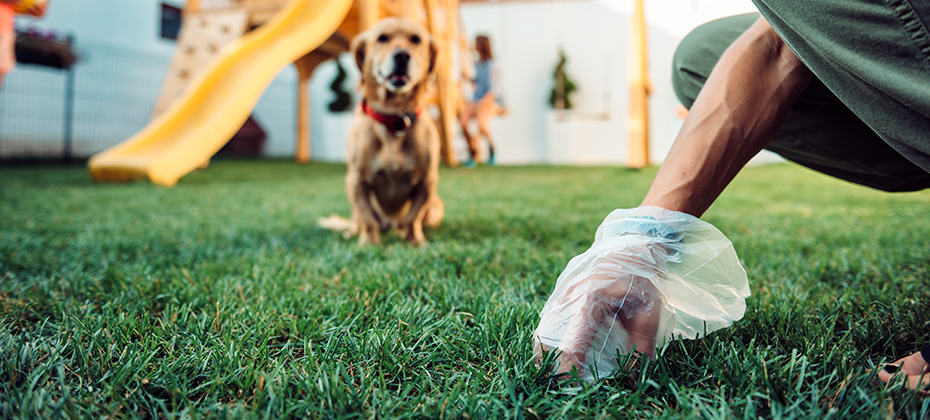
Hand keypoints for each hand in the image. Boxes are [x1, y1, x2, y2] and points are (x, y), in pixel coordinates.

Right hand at [533, 207, 749, 381]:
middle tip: (562, 381)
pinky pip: (548, 320)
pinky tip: (561, 350)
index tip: (572, 384)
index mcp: (589, 299)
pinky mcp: (560, 293)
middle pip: (546, 337)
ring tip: (559, 370)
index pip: (571, 342)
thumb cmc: (642, 275)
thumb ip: (641, 344)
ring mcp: (560, 293)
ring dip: (548, 351)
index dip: (569, 368)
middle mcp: (568, 296)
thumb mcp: (649, 309)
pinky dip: (550, 338)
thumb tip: (634, 374)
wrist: (631, 241)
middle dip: (551, 363)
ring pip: (543, 329)